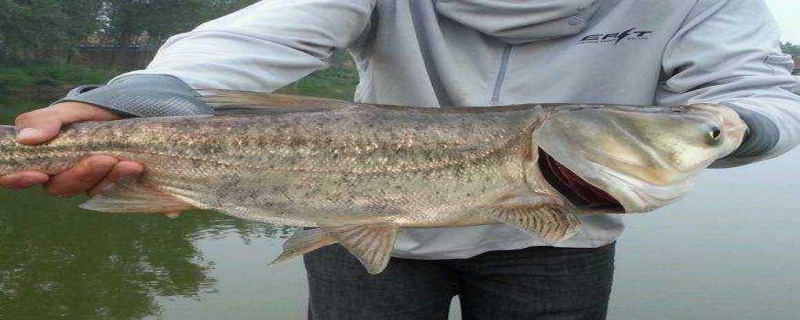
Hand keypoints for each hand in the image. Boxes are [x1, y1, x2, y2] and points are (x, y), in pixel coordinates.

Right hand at [0, 102, 181, 217]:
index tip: (38, 175)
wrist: (130, 113)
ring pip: (93, 193)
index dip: (18, 180)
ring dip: (111, 181)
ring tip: (132, 164)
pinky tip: (152, 189)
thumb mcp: (68, 111)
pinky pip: (124, 198)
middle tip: (106, 159)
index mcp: (44, 160)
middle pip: (61, 188)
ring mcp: (93, 184)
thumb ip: (45, 120)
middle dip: (83, 174)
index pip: (16, 177)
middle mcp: (65, 177)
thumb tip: (27, 139)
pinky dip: (137, 195)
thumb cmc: (90, 114)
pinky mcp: (120, 188)